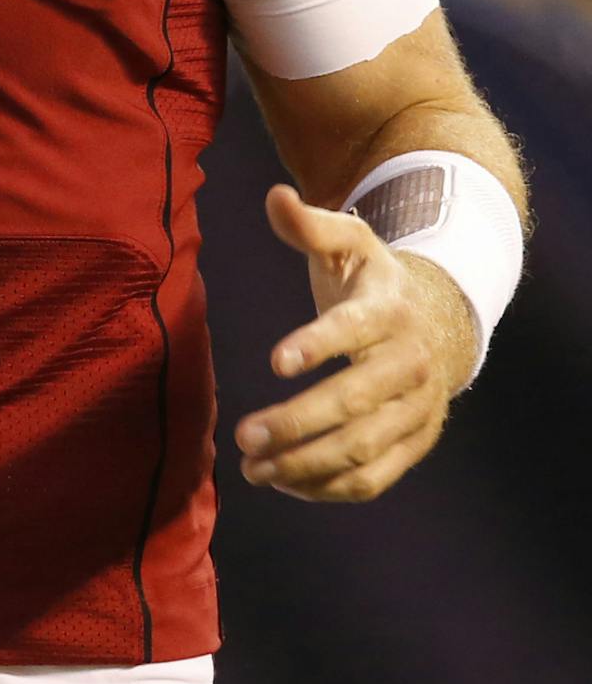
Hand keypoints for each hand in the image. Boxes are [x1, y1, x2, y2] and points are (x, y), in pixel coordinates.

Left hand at [234, 183, 478, 503]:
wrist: (440, 322)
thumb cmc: (374, 283)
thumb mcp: (349, 244)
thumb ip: (310, 225)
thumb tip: (274, 195)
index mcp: (390, 310)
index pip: (354, 328)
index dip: (317, 344)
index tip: (274, 361)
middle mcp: (411, 363)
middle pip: (355, 401)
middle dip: (297, 422)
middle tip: (243, 434)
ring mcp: (418, 408)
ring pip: (364, 448)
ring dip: (306, 464)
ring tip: (252, 468)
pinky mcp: (416, 442)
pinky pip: (374, 477)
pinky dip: (329, 488)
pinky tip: (285, 482)